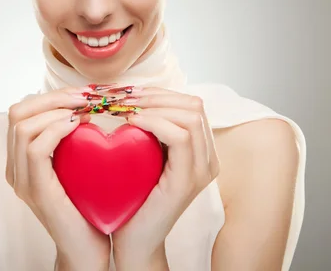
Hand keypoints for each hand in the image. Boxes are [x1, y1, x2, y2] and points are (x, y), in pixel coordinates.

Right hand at [6, 87, 110, 270]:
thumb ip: (71, 140)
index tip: (84, 93)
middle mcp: (14, 167)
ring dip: (57, 109)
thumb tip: (84, 104)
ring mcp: (21, 180)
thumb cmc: (89, 205)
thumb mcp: (77, 164)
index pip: (23, 110)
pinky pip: (35, 148)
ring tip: (86, 108)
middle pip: (17, 111)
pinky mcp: (35, 191)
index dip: (52, 95)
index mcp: (21, 159)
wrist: (89, 249)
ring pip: (22, 125)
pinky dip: (57, 129)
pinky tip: (79, 125)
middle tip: (86, 96)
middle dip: (54, 96)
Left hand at [110, 87, 220, 269]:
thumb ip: (151, 130)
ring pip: (190, 116)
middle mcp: (208, 159)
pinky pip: (181, 137)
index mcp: (201, 150)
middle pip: (194, 105)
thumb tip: (133, 94)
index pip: (189, 104)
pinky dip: (155, 122)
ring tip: (123, 107)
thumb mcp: (145, 155)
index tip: (127, 92)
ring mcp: (202, 170)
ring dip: (154, 105)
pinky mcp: (188, 181)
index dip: (159, 92)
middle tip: (122, 96)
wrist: (134, 239)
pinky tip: (131, 121)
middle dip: (155, 94)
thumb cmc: (134, 196)